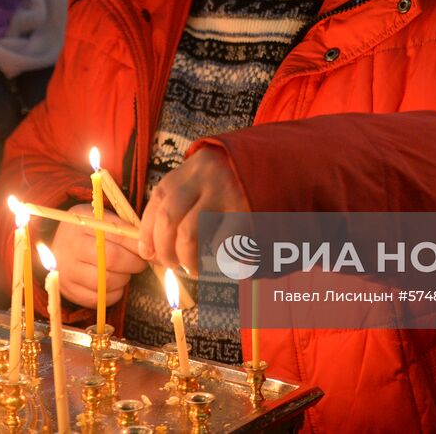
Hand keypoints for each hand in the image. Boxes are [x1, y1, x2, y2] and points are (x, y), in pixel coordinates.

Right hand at [52, 205, 147, 307]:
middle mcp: (71, 247)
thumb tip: (150, 246)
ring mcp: (67, 271)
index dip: (136, 245)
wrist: (53, 244)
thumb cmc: (86, 230)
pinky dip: (113, 294)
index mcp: (82, 224)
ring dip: (124, 279)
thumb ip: (122, 228)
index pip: (117, 235)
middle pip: (112, 260)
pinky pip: (98, 299)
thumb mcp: (100, 219)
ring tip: (124, 272)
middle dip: (134, 263)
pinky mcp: (68, 290)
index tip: (147, 249)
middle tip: (139, 263)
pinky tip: (114, 284)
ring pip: (106, 282)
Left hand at [139, 148, 249, 275]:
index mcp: (193, 167)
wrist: (287, 166)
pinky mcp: (247, 212)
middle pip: (169, 219)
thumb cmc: (242, 181)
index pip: (159, 199)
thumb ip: (185, 200)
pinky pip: (220, 245)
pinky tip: (221, 264)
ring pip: (189, 236)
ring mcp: (227, 193)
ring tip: (194, 269)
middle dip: (165, 250)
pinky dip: (216, 260)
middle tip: (173, 265)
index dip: (148, 230)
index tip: (148, 252)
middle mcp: (206, 176)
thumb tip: (153, 248)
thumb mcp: (211, 178)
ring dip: (187, 260)